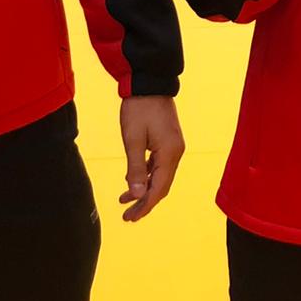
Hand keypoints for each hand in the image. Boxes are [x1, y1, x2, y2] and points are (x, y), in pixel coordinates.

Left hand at [118, 95, 184, 221]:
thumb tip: (137, 195)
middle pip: (162, 186)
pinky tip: (133, 180)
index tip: (130, 218)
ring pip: (160, 177)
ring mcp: (173, 147)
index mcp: (169, 153)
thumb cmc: (139, 108)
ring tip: (125, 200)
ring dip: (145, 189)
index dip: (145, 206)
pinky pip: (159, 166)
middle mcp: (176, 152)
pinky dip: (147, 176)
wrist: (149, 82)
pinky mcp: (168, 141)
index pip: (158, 189)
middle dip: (145, 202)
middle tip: (127, 216)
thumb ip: (135, 168)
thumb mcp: (133, 139)